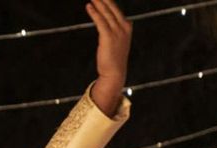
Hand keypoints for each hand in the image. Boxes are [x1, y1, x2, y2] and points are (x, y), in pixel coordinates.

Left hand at [85, 0, 131, 115]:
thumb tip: (108, 26)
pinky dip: (94, 13)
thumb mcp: (118, 42)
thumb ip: (116, 32)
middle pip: (112, 8)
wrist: (115, 72)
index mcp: (127, 26)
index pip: (117, 10)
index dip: (109, 2)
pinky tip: (89, 6)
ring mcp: (117, 32)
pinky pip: (100, 21)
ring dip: (99, 3)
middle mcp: (124, 27)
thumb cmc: (114, 59)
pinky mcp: (108, 37)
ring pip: (106, 13)